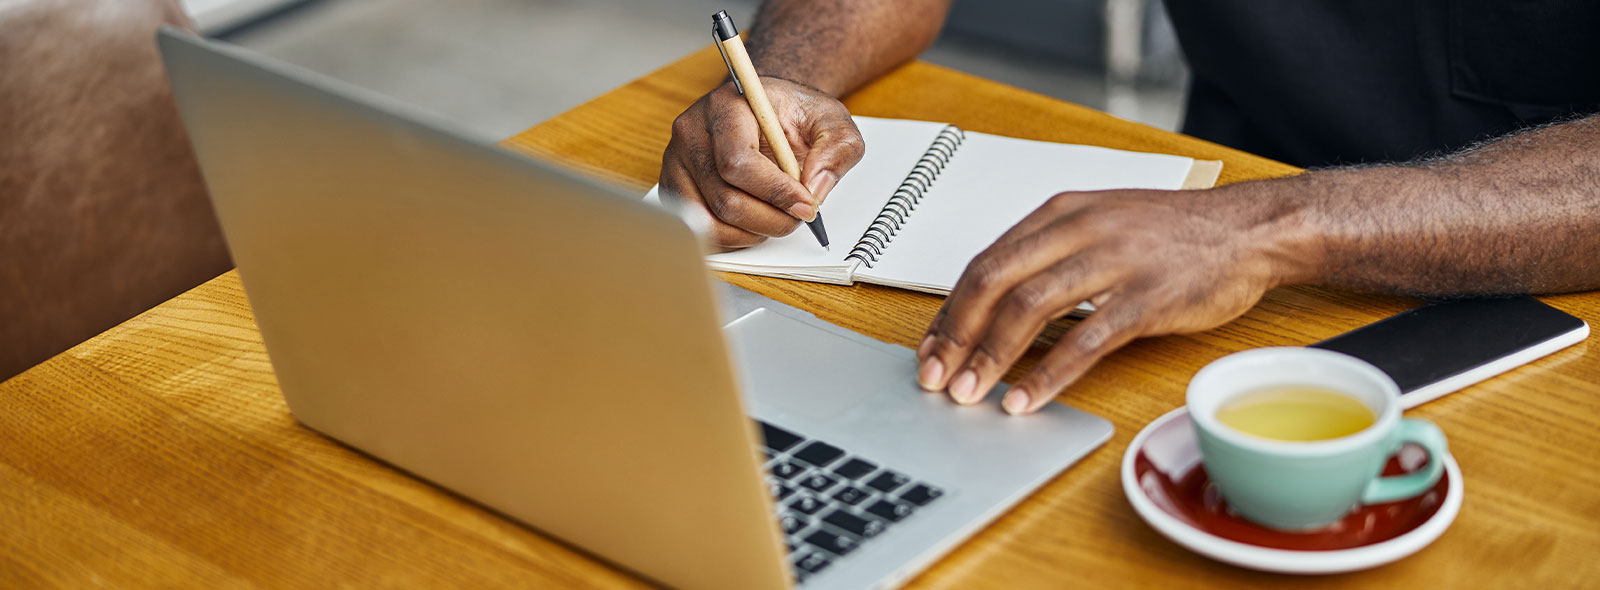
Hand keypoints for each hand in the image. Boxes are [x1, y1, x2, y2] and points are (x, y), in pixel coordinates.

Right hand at [659, 77, 864, 249]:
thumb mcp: (831, 121)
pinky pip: (698, 231)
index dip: (775, 193)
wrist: (765, 112)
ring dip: (751, 233)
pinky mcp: (674, 187)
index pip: (738, 162)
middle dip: (770, 220)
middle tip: (797, 216)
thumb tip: (815, 189)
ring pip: (709, 222)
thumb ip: (837, 149)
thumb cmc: (793, 115)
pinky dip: (732, 239)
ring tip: (775, 217)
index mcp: (726, 106)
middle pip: (725, 199)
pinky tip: (753, 223)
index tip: (806, 206)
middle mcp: (692, 132)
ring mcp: (677, 162)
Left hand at [914, 187, 1312, 413]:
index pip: (986, 262)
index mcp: (1061, 212)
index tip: (930, 349)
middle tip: (935, 377)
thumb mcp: (1102, 224)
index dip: (950, 310)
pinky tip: (1026, 398)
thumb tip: (996, 302)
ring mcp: (1114, 262)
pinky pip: (1085, 340)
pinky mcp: (1147, 297)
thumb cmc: (1175, 233)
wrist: (1250, 229)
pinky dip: (1048, 373)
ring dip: (992, 356)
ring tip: (969, 393)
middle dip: (956, 335)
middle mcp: (1080, 230)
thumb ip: (1051, 254)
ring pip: (1030, 308)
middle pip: (994, 282)